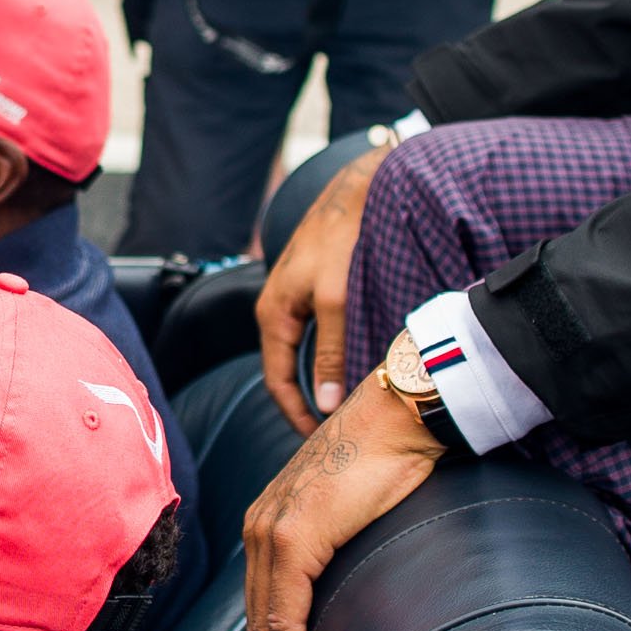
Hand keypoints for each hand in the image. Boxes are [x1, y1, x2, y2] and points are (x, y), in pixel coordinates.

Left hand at [241, 371, 447, 630]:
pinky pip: (286, 611)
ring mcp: (272, 530)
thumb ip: (332, 542)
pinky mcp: (295, 536)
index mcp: (268, 521)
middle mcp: (259, 526)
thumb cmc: (385, 459)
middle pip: (257, 616)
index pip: (261, 599)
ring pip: (267, 621)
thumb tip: (348, 577)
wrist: (396, 418)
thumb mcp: (345, 508)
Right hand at [255, 138, 385, 428]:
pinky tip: (349, 368)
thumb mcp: (336, 301)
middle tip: (332, 433)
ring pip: (302, 354)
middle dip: (305, 404)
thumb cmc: (342, 239)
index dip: (296, 415)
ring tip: (342, 409)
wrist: (357, 189)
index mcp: (273, 315)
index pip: (277, 382)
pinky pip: (314, 336)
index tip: (319, 440)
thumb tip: (325, 405)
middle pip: (286, 372)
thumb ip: (331, 353)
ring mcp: (294, 299)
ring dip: (318, 382)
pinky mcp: (313, 290)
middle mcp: (278, 310)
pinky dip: (327, 359)